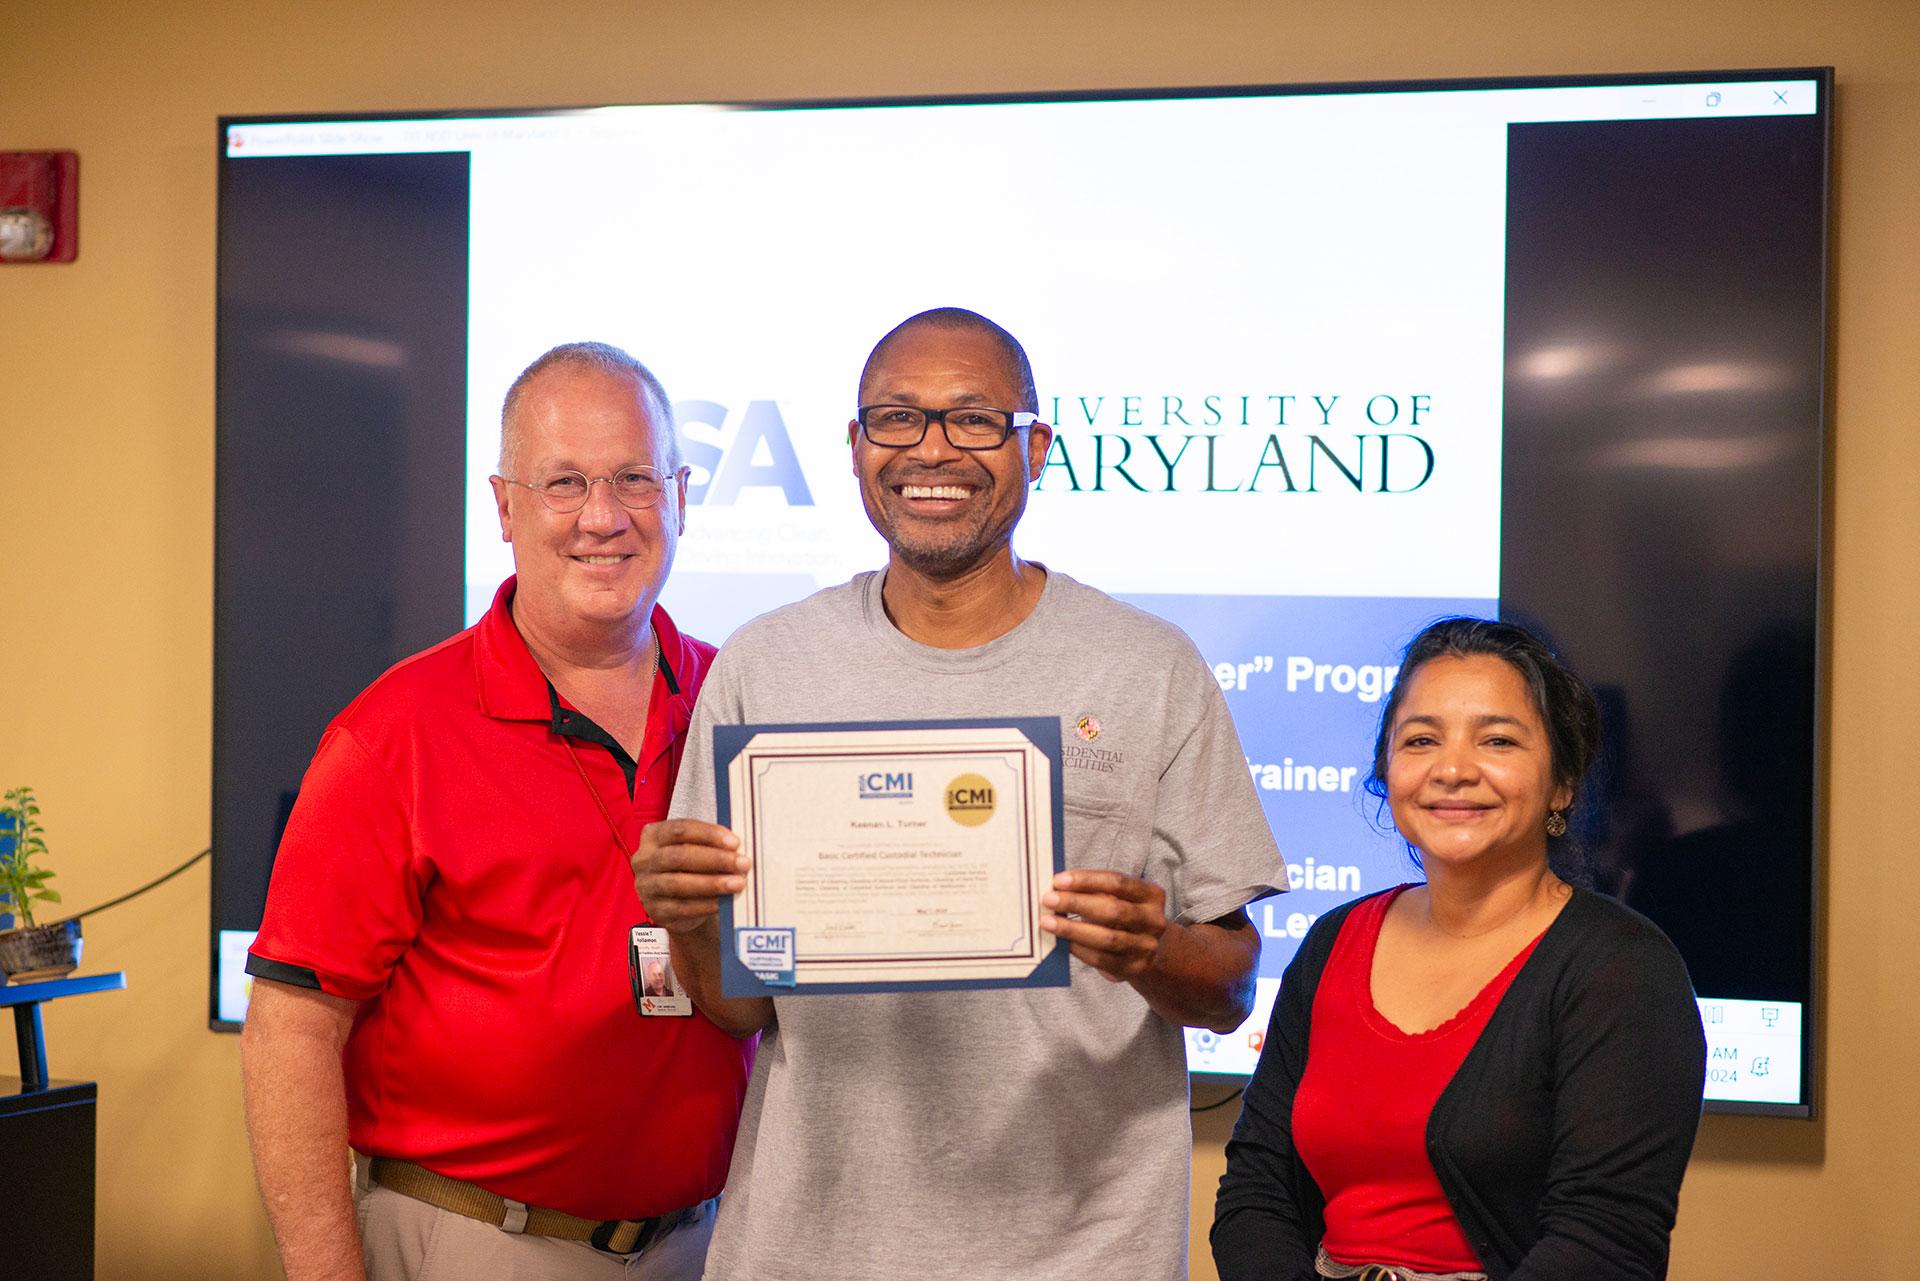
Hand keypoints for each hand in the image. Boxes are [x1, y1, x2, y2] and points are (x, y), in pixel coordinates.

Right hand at [632, 819, 746, 933]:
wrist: (677, 903)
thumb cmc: (689, 868)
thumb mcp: (695, 849)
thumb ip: (712, 844)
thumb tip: (739, 847)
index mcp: (653, 836)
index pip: (680, 830)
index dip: (709, 834)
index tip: (735, 842)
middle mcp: (645, 860)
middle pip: (680, 856)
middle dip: (715, 859)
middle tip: (742, 863)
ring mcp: (647, 886)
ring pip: (679, 883)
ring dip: (712, 883)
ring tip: (737, 883)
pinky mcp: (656, 910)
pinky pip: (682, 907)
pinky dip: (706, 904)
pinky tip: (724, 903)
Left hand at [1039, 869, 1167, 981]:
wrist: (1147, 952)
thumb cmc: (1124, 917)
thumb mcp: (1118, 898)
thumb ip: (1095, 891)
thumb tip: (1057, 888)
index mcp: (1152, 895)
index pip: (1118, 882)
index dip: (1086, 880)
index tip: (1058, 880)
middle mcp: (1154, 921)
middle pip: (1112, 910)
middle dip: (1076, 903)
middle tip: (1049, 900)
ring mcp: (1146, 947)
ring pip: (1106, 938)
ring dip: (1072, 929)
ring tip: (1048, 922)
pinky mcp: (1133, 968)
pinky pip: (1101, 958)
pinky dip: (1078, 948)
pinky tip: (1063, 941)